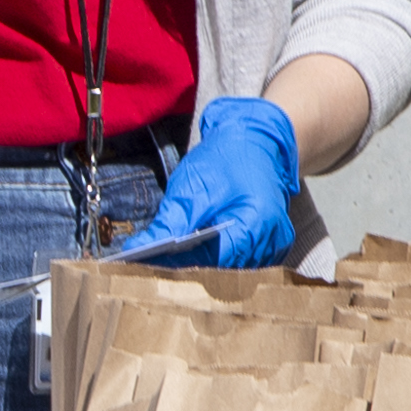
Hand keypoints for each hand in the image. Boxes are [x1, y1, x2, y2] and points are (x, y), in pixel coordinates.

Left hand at [143, 96, 305, 269]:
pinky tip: (198, 251)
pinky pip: (240, 262)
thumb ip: (169, 224)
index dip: (179, 266)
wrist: (254, 140)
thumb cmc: (225, 159)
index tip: (147, 265)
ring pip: (231, 270)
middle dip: (189, 268)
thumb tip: (136, 248)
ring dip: (204, 265)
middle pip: (223, 270)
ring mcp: (275, 244)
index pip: (213, 261)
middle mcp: (271, 240)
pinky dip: (219, 259)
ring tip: (172, 259)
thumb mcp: (192, 187)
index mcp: (256, 223)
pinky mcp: (272, 245)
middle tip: (154, 263)